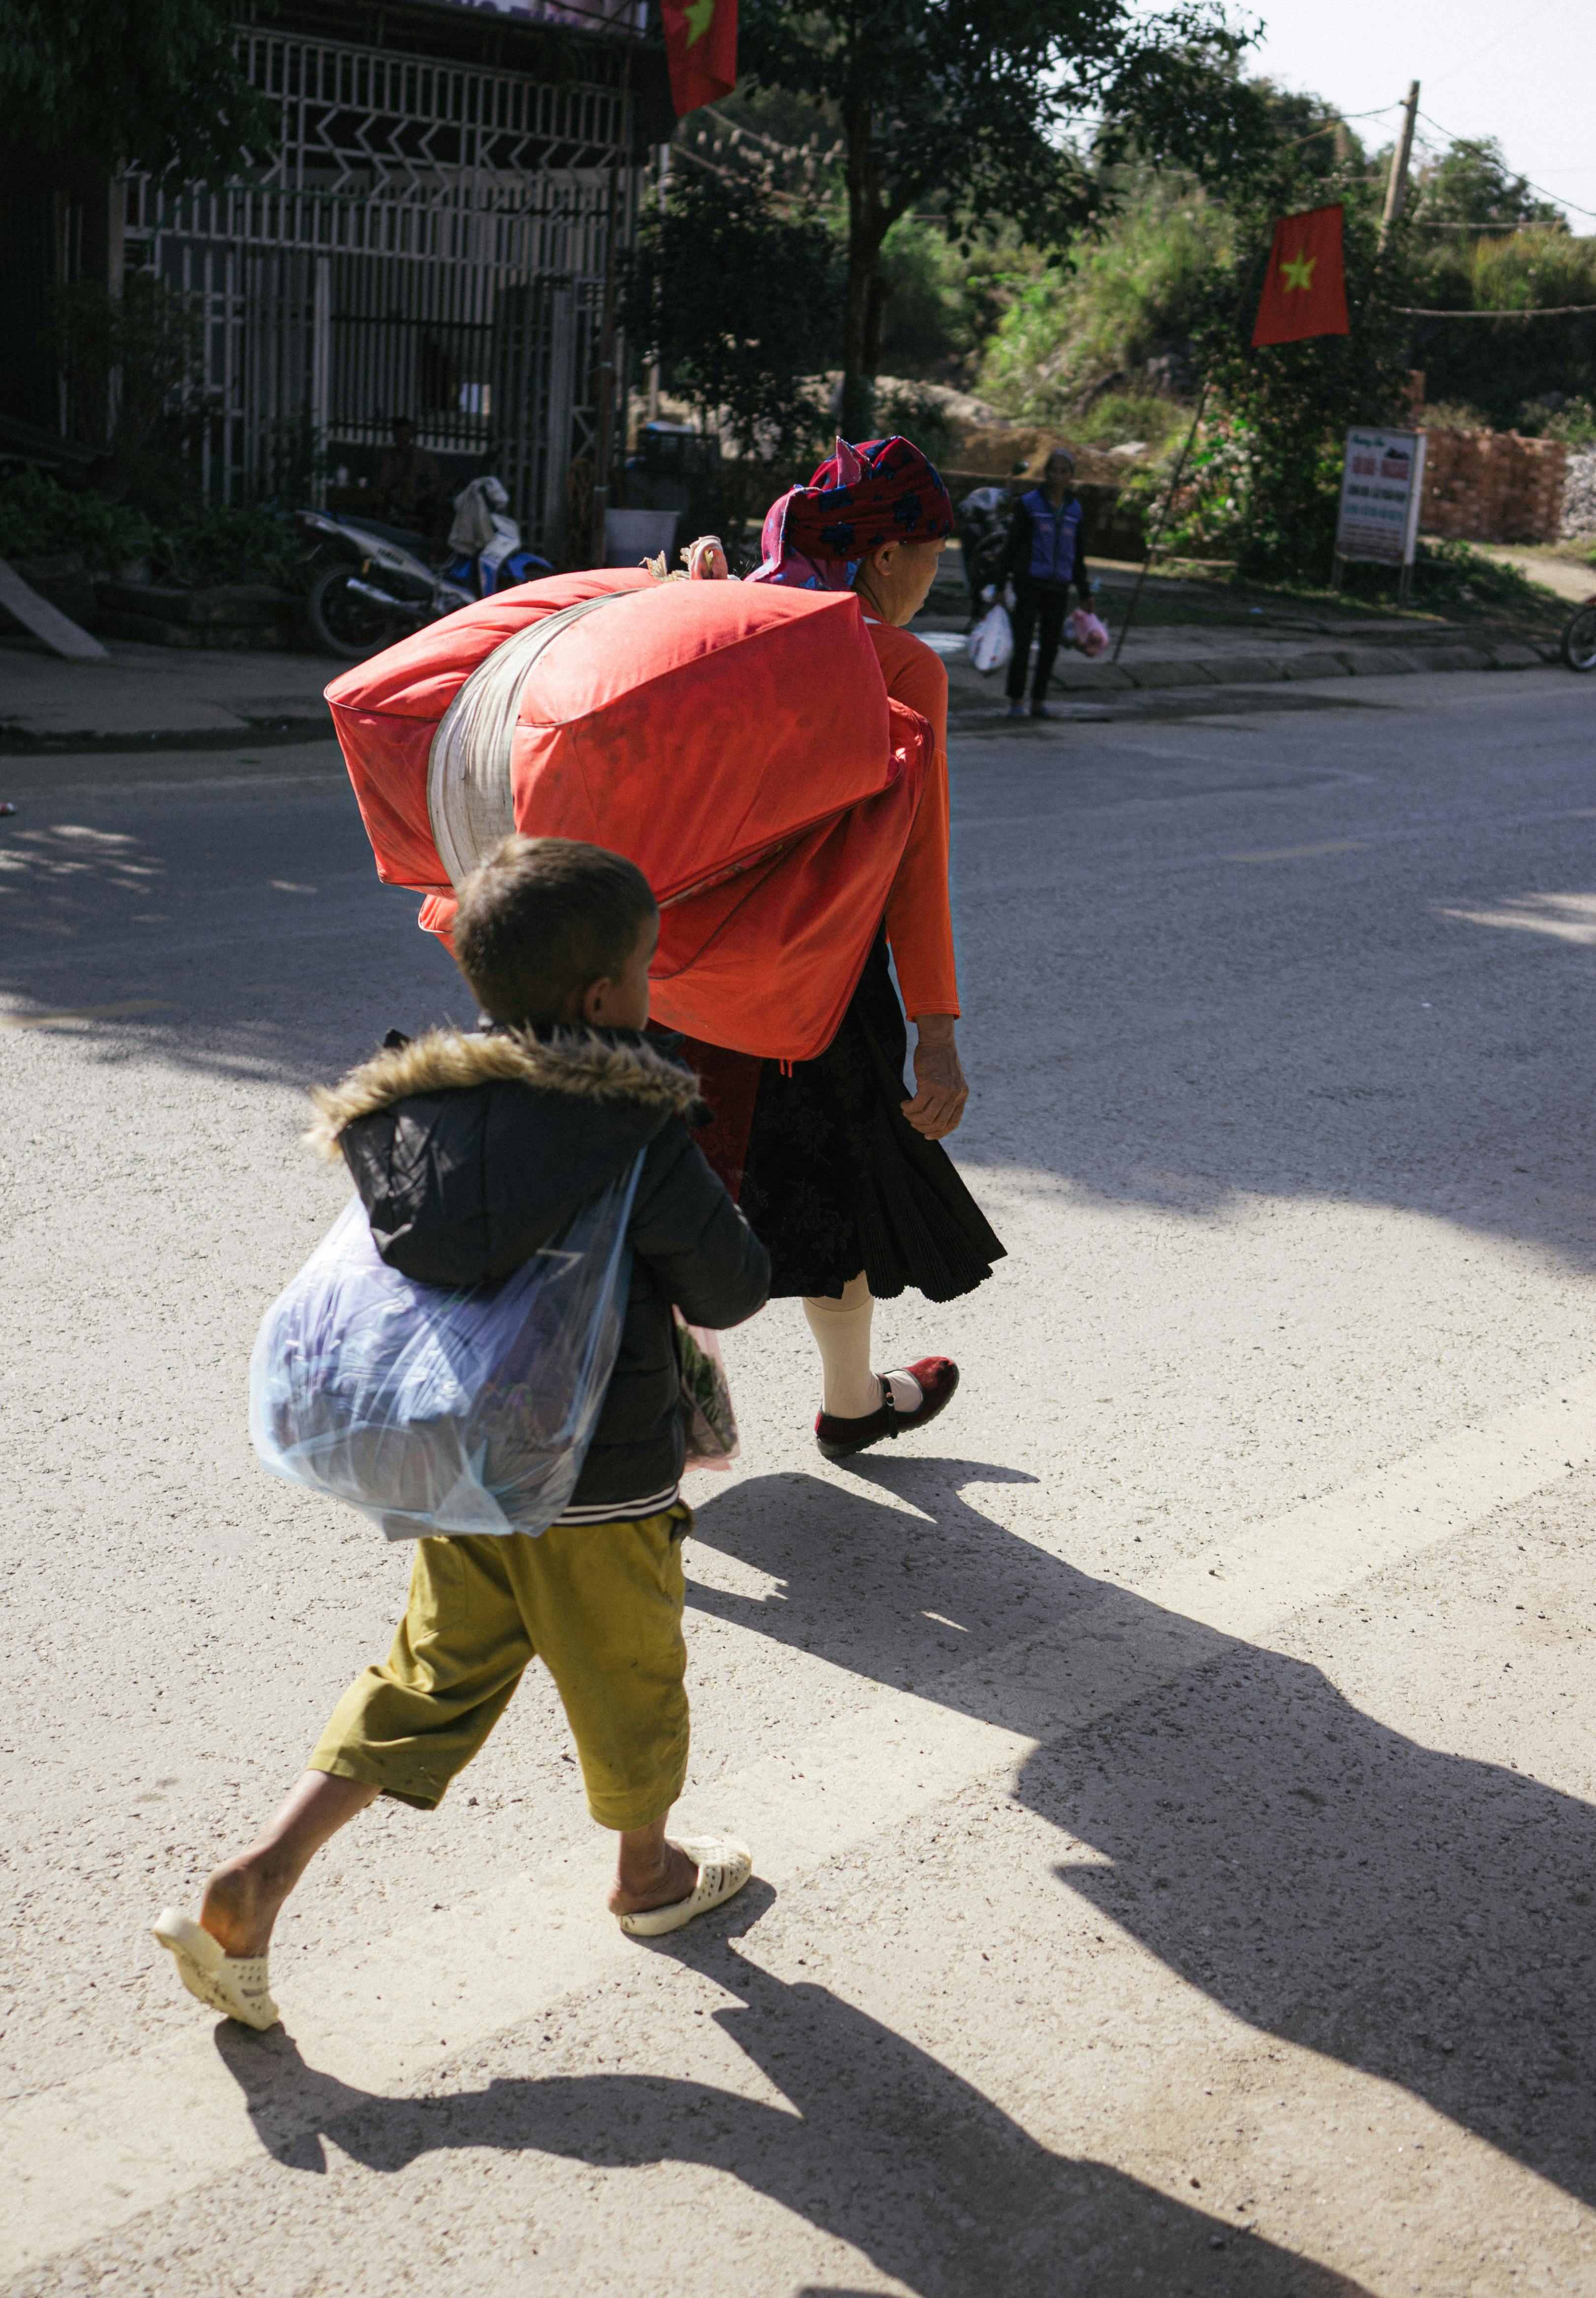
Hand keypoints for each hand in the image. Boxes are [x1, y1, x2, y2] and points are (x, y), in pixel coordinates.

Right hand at [902, 1016, 967, 1139]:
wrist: (938, 1041)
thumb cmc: (940, 1060)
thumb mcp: (950, 1081)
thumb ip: (947, 1096)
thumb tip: (932, 1116)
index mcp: (962, 1096)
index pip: (953, 1123)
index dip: (939, 1133)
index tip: (926, 1135)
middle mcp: (956, 1095)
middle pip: (937, 1123)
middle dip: (921, 1127)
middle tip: (912, 1121)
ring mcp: (944, 1090)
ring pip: (926, 1117)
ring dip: (913, 1118)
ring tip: (906, 1111)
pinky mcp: (930, 1084)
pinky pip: (916, 1105)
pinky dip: (908, 1108)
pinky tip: (904, 1104)